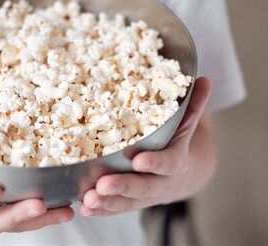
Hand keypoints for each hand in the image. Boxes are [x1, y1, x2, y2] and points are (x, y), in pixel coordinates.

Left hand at [80, 77, 211, 215]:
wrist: (183, 175)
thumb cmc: (179, 144)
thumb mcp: (188, 124)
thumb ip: (193, 105)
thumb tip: (203, 78)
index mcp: (177, 161)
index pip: (169, 163)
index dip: (155, 163)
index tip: (138, 160)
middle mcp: (162, 181)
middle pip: (144, 187)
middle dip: (123, 187)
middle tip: (102, 185)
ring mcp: (145, 194)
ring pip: (127, 202)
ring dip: (107, 202)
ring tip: (87, 200)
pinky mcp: (131, 201)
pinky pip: (117, 207)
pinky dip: (102, 210)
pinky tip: (84, 208)